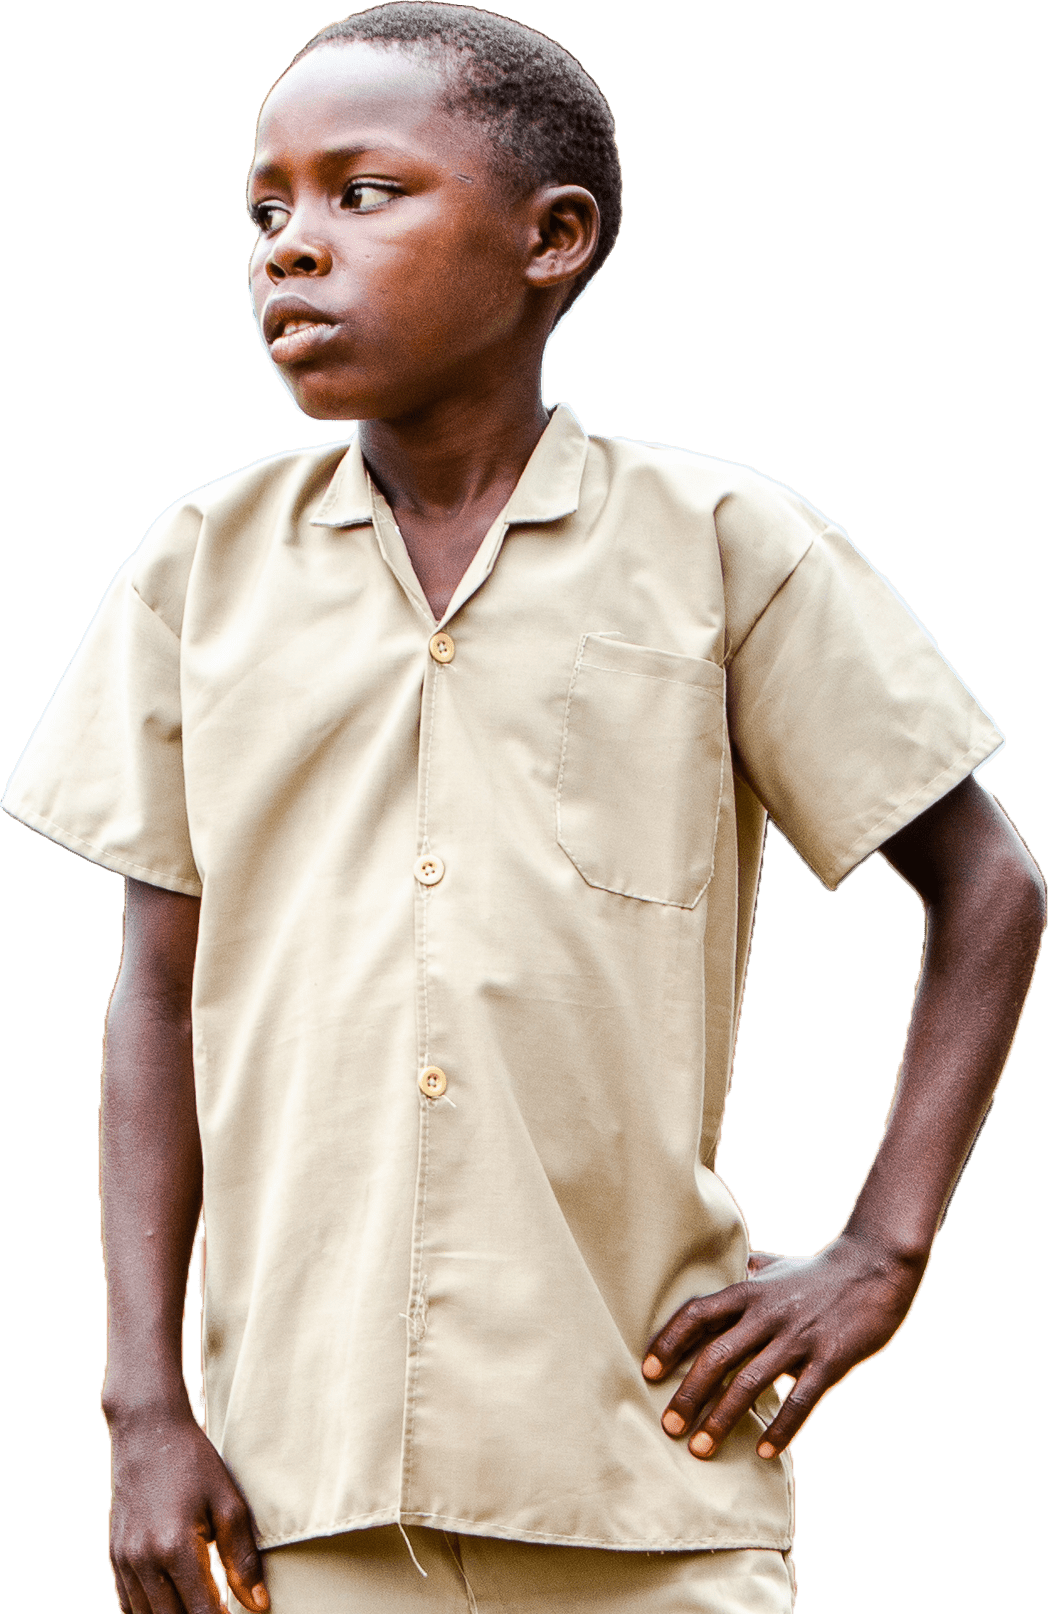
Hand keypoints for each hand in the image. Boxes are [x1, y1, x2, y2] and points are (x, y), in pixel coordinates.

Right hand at [107, 1404, 267, 1613]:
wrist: (147, 1431)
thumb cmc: (193, 1463)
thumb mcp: (228, 1503)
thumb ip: (243, 1558)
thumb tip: (258, 1606)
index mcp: (175, 1548)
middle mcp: (143, 1562)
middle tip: (222, 1610)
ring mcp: (124, 1562)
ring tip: (202, 1606)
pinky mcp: (114, 1558)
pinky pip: (128, 1606)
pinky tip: (173, 1606)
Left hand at [642, 1232, 924, 1459]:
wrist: (875, 1269)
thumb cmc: (817, 1272)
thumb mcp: (775, 1266)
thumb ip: (744, 1273)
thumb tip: (720, 1273)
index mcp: (749, 1292)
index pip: (698, 1314)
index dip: (669, 1341)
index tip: (648, 1371)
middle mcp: (767, 1315)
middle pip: (717, 1355)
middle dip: (689, 1394)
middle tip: (669, 1426)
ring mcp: (799, 1339)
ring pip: (751, 1383)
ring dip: (723, 1419)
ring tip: (700, 1449)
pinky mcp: (830, 1360)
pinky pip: (800, 1400)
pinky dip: (780, 1428)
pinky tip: (763, 1452)